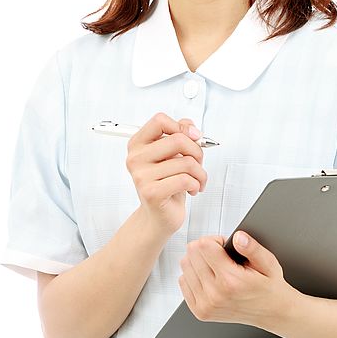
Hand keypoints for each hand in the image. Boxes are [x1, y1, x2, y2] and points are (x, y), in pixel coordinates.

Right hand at [125, 112, 208, 235]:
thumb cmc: (167, 184)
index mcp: (138, 144)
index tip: (193, 137)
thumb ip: (180, 135)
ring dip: (200, 173)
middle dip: (197, 152)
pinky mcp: (151, 192)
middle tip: (198, 164)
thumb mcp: (173, 156)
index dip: (181, 127)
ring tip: (197, 181)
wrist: (158, 217)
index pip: (160, 120)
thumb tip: (190, 127)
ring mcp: (141, 176)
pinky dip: (196, 185)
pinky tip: (192, 190)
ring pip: (186, 162)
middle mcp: (135, 158)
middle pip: (177, 140)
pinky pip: (185, 179)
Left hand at [178, 232, 292, 326]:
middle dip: (206, 248)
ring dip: (198, 261)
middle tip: (221, 256)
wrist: (272, 313)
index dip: (215, 240)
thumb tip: (238, 237)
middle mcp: (215, 294)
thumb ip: (252, 248)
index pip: (204, 246)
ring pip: (185, 266)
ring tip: (216, 266)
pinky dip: (194, 275)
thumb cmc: (269, 287)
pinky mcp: (200, 311)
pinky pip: (183, 282)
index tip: (224, 246)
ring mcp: (205, 305)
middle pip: (192, 253)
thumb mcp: (268, 263)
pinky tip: (210, 277)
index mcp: (231, 281)